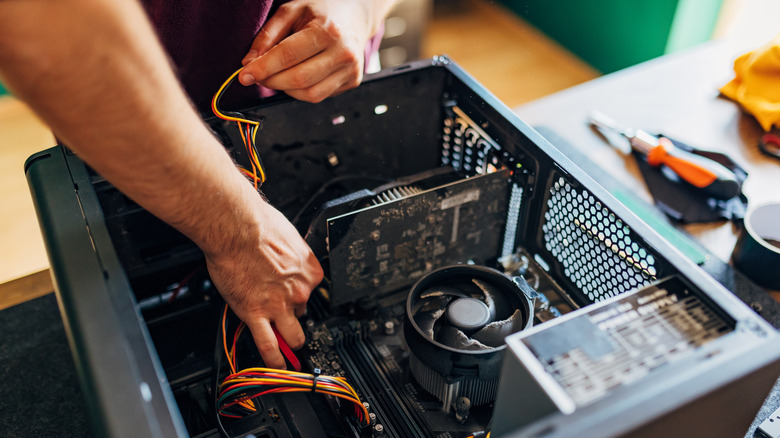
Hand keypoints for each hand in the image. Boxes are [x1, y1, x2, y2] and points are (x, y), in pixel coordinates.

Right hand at [205, 201, 323, 368]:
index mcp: (309, 270)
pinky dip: (273, 360)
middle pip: (303, 313)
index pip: (311, 291)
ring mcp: (278, 305)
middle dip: (294, 316)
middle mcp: (298, 290)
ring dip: (290, 344)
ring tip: (287, 353)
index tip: (293, 297)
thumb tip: (284, 253)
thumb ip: (289, 253)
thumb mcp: (287, 235)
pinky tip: (275, 366)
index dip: (299, 294)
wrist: (235, 226)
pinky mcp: (255, 314)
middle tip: (285, 318)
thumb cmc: (257, 223)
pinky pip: (268, 346)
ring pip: (293, 336)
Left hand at [238, 0, 376, 102]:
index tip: (244, 76)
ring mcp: (350, 70)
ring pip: (309, 93)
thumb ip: (268, 35)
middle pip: (298, 78)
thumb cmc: (323, 11)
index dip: (263, 68)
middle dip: (271, 81)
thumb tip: (249, 63)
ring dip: (285, 89)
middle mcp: (343, 52)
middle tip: (258, 76)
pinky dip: (301, 91)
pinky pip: (319, 96)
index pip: (288, 56)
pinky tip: (297, 77)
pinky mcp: (352, 82)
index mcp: (327, 31)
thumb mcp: (291, 11)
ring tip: (277, 76)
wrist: (356, 15)